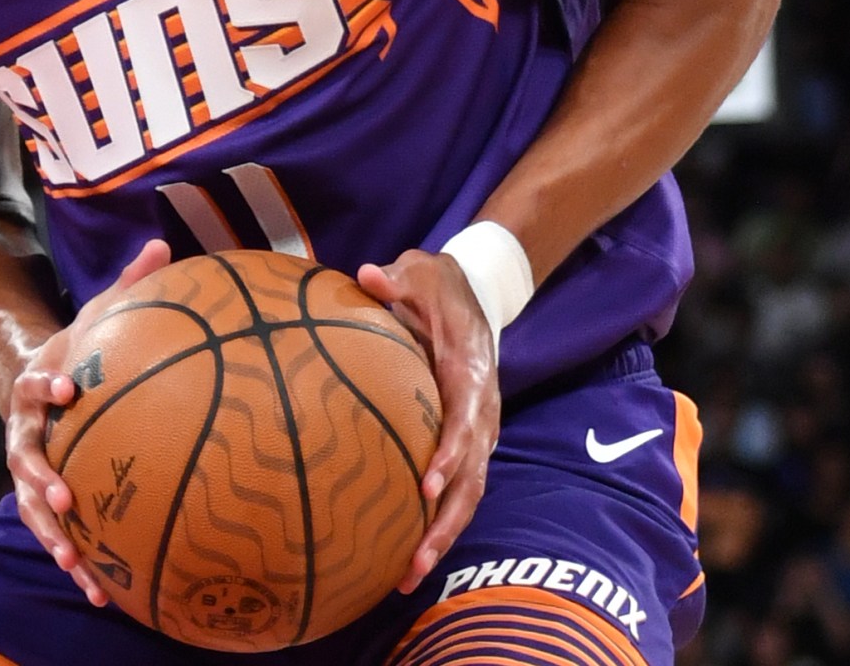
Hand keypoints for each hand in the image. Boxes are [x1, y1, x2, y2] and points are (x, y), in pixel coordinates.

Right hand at [4, 238, 172, 604]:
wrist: (40, 382)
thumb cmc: (81, 347)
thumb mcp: (97, 313)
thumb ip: (127, 283)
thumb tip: (164, 242)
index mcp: (39, 384)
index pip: (36, 382)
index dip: (47, 385)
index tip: (65, 389)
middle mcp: (26, 432)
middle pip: (24, 461)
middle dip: (42, 482)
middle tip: (64, 499)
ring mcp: (30, 470)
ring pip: (34, 510)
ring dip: (54, 538)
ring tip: (78, 567)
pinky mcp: (45, 499)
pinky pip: (59, 534)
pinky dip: (78, 559)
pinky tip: (106, 595)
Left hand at [358, 248, 500, 592]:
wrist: (479, 294)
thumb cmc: (440, 286)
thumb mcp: (422, 272)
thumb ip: (396, 278)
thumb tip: (367, 275)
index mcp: (470, 375)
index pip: (466, 422)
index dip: (451, 455)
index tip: (427, 486)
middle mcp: (482, 413)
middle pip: (472, 479)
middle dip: (446, 524)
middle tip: (414, 561)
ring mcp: (479, 433)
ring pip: (468, 495)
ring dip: (442, 537)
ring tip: (406, 577)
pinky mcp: (468, 444)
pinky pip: (459, 491)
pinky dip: (439, 524)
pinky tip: (405, 555)